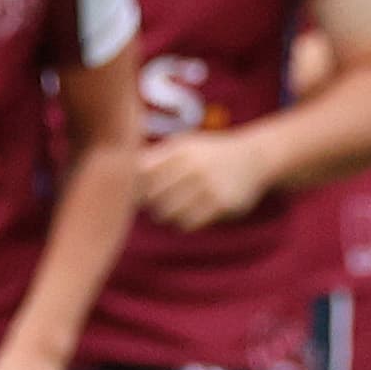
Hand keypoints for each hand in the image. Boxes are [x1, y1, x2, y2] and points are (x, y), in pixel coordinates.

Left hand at [138, 131, 273, 229]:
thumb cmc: (207, 155)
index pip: (140, 173)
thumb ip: (152, 158)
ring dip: (166, 216)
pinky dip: (183, 223)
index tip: (140, 190)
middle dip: (149, 204)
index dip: (135, 186)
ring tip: (173, 209)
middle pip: (150, 197)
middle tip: (157, 203)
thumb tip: (115, 175)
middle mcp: (192, 165)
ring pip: (167, 213)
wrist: (254, 158)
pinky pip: (188, 224)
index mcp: (178, 150)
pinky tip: (189, 215)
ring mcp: (208, 185)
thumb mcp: (183, 146)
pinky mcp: (221, 204)